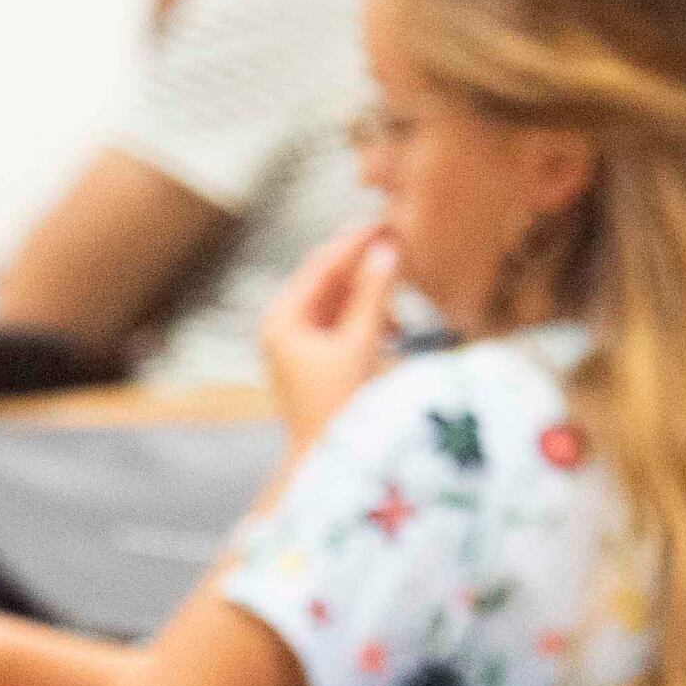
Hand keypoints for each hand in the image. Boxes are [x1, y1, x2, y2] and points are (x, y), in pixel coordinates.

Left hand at [258, 221, 406, 451]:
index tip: (385, 221)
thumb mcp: (359, 346)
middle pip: (327, 278)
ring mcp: (297, 342)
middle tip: (397, 237)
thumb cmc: (338, 409)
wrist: (327, 465)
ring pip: (337, 300)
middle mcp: (283, 326)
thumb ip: (374, 296)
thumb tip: (388, 250)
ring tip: (403, 282)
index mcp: (282, 319)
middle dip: (364, 261)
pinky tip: (395, 324)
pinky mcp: (315, 358)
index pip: (321, 265)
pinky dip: (367, 317)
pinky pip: (342, 323)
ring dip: (370, 290)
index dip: (355, 241)